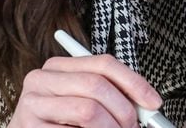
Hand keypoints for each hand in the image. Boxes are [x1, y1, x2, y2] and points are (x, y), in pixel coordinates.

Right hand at [8, 54, 161, 126]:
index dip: (133, 82)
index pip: (103, 64)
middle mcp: (40, 80)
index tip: (153, 103)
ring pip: (88, 111)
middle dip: (123, 111)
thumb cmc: (59, 125)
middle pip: (97, 85)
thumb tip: (148, 105)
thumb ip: (109, 96)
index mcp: (56, 67)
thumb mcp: (81, 102)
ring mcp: (32, 105)